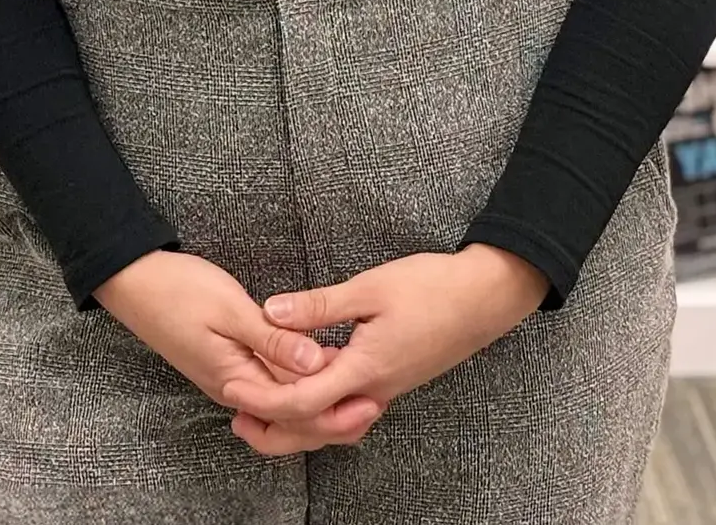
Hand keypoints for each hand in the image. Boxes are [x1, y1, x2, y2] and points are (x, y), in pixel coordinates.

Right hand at [93, 249, 380, 448]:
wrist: (134, 283)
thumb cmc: (178, 290)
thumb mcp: (230, 310)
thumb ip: (273, 340)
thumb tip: (316, 364)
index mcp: (235, 380)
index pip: (293, 408)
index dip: (333, 405)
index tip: (368, 394)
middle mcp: (235, 389)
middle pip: (291, 418)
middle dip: (332, 416)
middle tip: (374, 402)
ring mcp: (231, 379)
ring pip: (283, 406)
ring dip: (319, 403)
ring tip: (356, 391)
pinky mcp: (231, 365)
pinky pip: (272, 389)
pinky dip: (299, 387)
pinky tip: (320, 372)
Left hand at [225, 246, 549, 457]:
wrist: (485, 298)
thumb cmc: (432, 287)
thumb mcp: (370, 287)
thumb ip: (319, 305)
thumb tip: (270, 312)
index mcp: (365, 369)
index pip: (302, 401)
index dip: (262, 398)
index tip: (230, 386)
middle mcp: (374, 390)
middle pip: (315, 427)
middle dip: (273, 427)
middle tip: (235, 416)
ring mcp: (386, 388)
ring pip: (332, 421)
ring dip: (294, 418)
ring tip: (262, 405)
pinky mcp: (394, 379)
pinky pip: (348, 407)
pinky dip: (320, 405)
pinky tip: (306, 385)